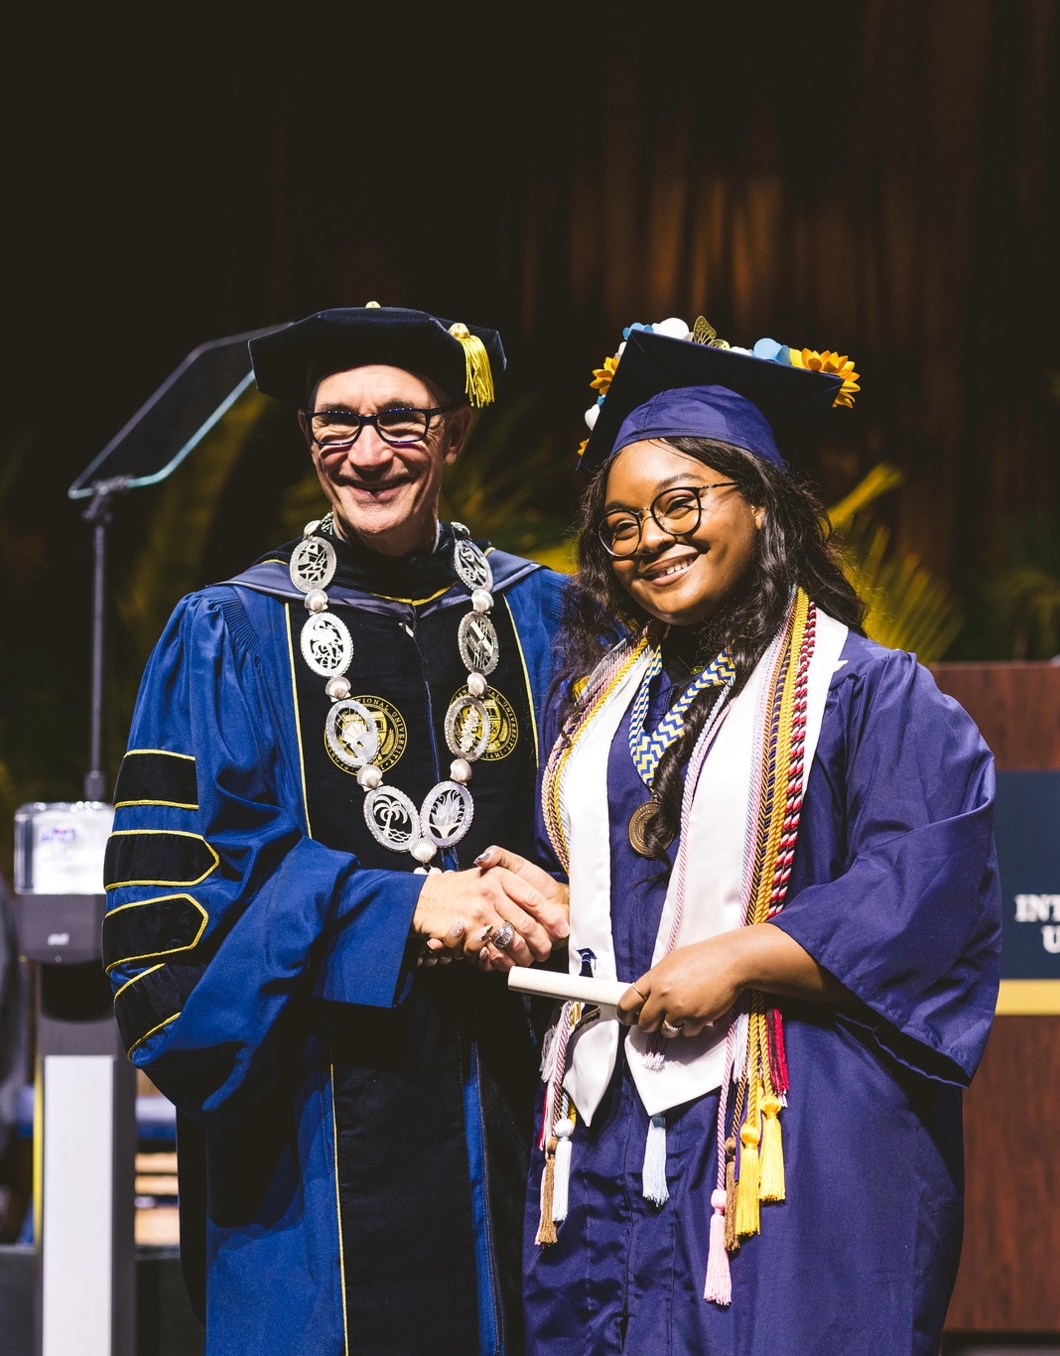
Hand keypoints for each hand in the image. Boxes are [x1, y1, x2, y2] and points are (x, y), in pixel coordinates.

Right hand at [412, 862, 568, 971]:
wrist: (423, 898)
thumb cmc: (459, 889)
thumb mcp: (487, 871)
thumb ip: (513, 878)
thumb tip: (543, 901)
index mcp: (500, 876)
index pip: (533, 900)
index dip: (551, 918)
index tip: (561, 931)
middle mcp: (491, 892)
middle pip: (526, 924)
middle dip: (540, 943)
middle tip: (545, 952)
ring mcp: (478, 912)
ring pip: (512, 942)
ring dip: (523, 956)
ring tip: (526, 960)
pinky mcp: (467, 931)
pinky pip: (492, 952)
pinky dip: (501, 961)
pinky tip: (505, 962)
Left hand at [616, 925, 846, 1036]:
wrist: (731, 961)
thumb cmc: (702, 958)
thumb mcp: (672, 962)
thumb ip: (657, 980)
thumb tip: (645, 997)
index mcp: (654, 978)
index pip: (627, 1001)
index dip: (624, 1014)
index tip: (626, 1019)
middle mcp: (663, 995)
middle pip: (644, 1022)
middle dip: (649, 1024)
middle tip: (658, 1019)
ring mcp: (679, 1009)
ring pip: (665, 1031)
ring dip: (671, 1027)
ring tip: (682, 1013)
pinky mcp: (696, 1019)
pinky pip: (686, 1032)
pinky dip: (691, 1026)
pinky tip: (698, 1012)